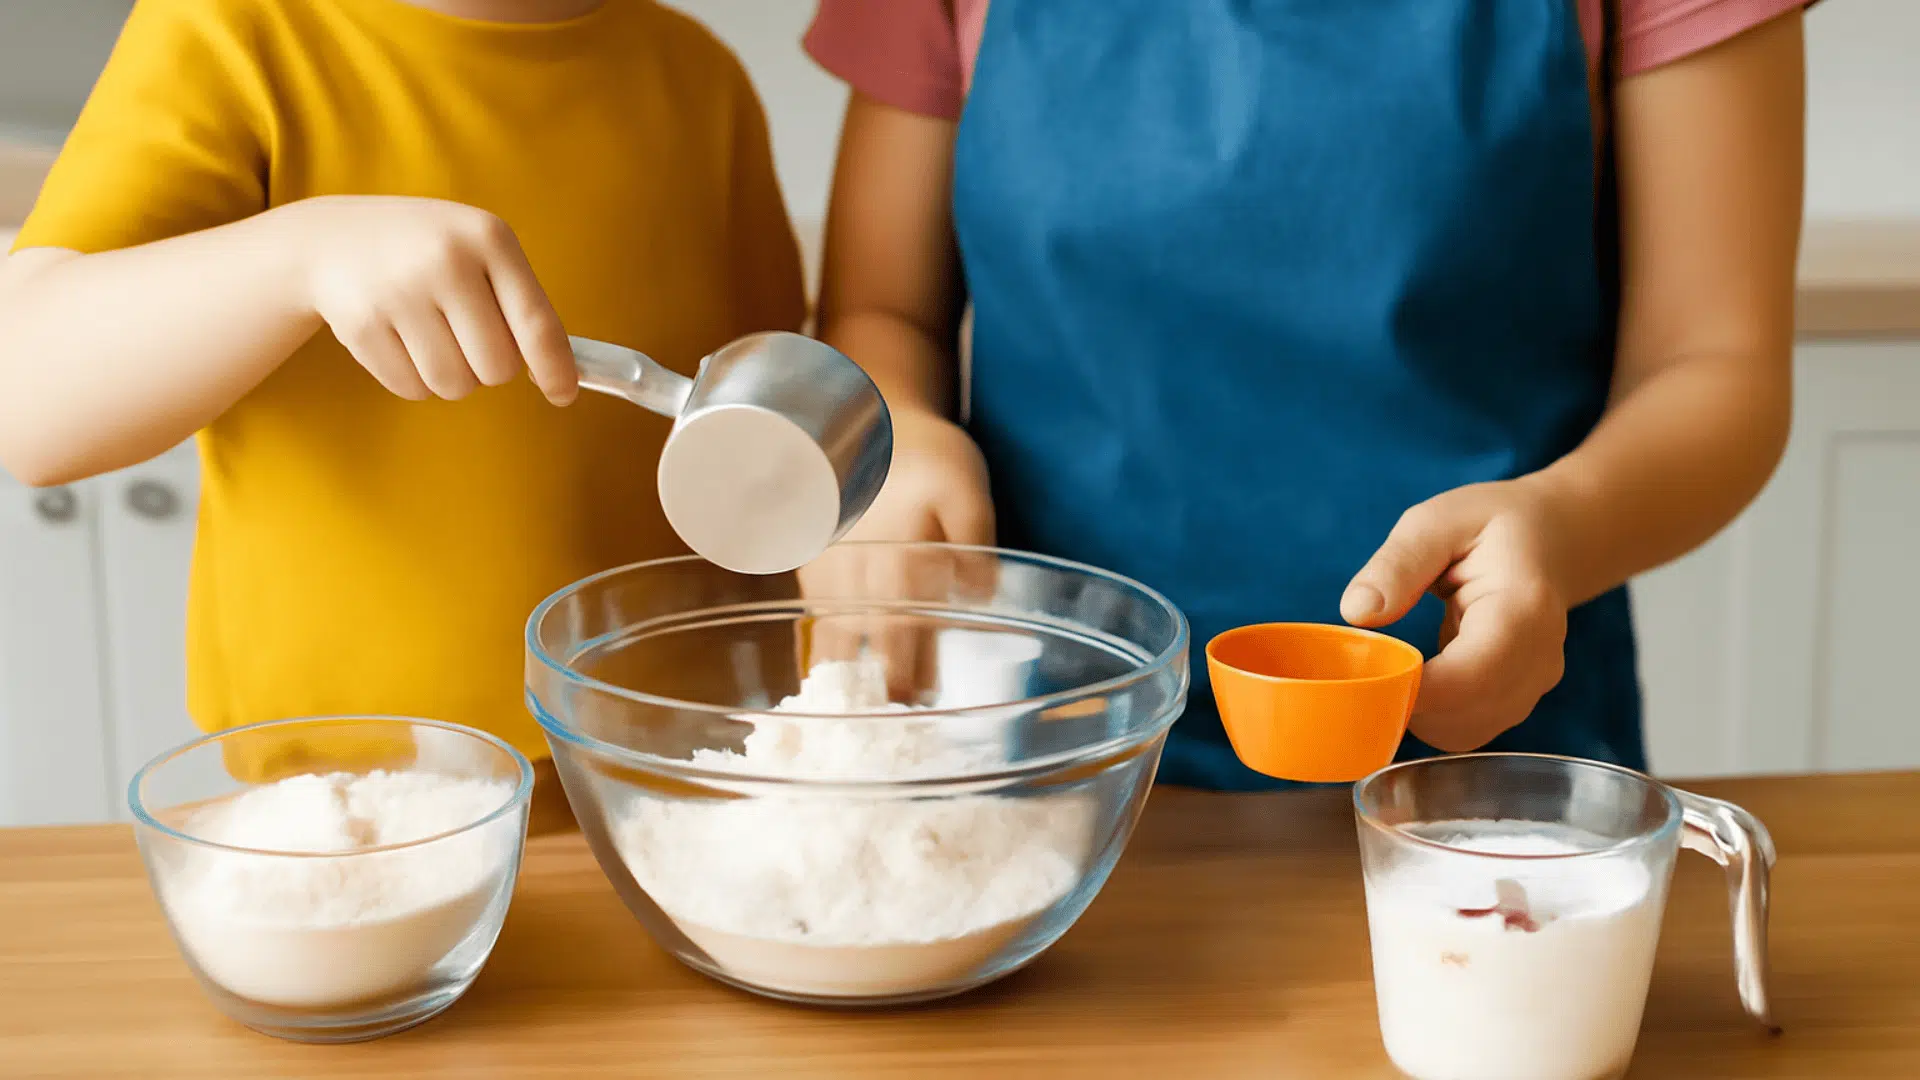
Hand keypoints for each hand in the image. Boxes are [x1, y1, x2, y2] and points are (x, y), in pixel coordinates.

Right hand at [291, 196, 576, 404]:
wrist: (331, 238)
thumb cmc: (428, 252)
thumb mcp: (479, 250)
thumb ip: (521, 305)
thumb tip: (560, 375)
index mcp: (488, 238)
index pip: (537, 323)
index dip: (555, 369)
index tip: (563, 395)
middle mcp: (445, 261)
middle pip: (498, 368)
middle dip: (489, 367)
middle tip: (467, 337)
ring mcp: (399, 292)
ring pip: (455, 385)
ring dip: (451, 376)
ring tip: (430, 334)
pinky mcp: (361, 324)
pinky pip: (412, 389)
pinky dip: (413, 378)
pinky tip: (398, 338)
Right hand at [797, 408, 996, 696]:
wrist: (868, 418)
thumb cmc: (929, 456)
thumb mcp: (966, 485)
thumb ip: (974, 540)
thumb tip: (978, 597)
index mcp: (901, 557)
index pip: (906, 632)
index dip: (911, 672)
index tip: (920, 705)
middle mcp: (859, 570)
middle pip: (869, 642)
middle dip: (881, 684)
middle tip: (892, 720)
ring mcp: (830, 569)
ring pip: (833, 635)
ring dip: (846, 675)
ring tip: (857, 710)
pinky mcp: (813, 564)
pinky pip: (813, 617)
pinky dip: (820, 648)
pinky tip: (830, 675)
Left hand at [1340, 479, 1571, 752]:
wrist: (1550, 540)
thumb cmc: (1491, 525)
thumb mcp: (1437, 521)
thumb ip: (1397, 564)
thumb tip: (1356, 611)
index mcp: (1523, 608)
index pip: (1471, 675)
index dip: (1414, 690)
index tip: (1364, 676)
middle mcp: (1539, 658)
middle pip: (1466, 714)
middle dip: (1405, 704)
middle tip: (1362, 669)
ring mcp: (1533, 686)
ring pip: (1465, 731)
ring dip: (1415, 714)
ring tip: (1388, 668)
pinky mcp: (1516, 700)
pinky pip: (1467, 729)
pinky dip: (1430, 717)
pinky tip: (1412, 679)